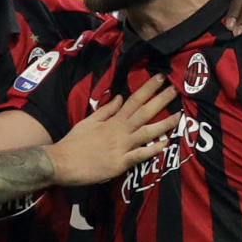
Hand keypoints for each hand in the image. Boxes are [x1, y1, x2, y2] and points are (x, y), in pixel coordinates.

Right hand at [45, 75, 180, 185]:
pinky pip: (140, 155)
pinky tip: (165, 144)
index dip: (148, 89)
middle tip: (175, 90)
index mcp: (112, 120)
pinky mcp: (120, 163)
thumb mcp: (88, 122)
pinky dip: (153, 150)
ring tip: (179, 116)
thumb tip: (119, 97)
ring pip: (147, 133)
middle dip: (160, 100)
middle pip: (144, 113)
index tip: (160, 78)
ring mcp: (121, 146)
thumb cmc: (74, 143)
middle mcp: (119, 131)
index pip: (133, 100)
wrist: (62, 162)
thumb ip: (106, 111)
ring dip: (164, 124)